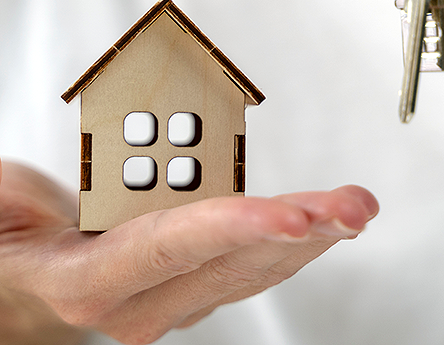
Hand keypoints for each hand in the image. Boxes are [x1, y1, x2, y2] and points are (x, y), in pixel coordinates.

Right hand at [0, 161, 377, 344]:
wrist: (21, 274)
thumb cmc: (11, 238)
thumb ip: (12, 198)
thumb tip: (36, 195)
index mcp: (90, 277)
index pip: (170, 247)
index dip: (233, 227)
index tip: (293, 213)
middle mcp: (141, 299)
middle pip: (233, 261)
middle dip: (302, 231)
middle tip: (354, 205)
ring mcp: (174, 297)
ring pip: (256, 266)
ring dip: (314, 236)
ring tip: (357, 207)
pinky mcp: (195, 281)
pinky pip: (254, 261)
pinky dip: (296, 238)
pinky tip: (328, 219)